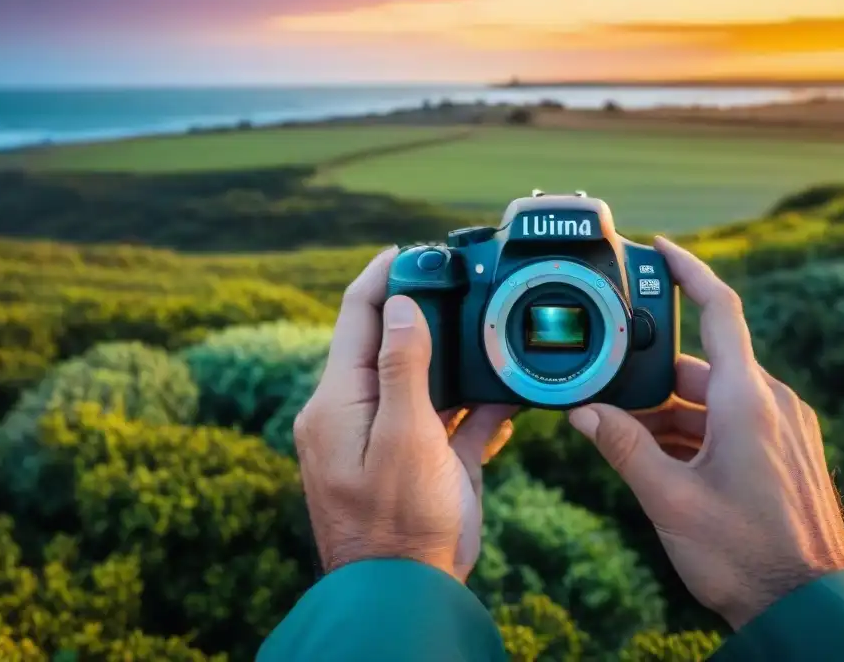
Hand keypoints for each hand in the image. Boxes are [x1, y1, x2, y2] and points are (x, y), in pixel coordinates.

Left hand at [293, 247, 515, 581]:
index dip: (383, 278)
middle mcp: (355, 413)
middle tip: (460, 280)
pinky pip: (445, 418)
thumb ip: (402, 369)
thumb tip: (400, 305)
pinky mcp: (418, 460)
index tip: (410, 249)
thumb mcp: (404, 438)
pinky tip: (506, 392)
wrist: (409, 594)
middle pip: (389, 342)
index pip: (357, 319)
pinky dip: (472, 403)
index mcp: (338, 401)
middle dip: (423, 308)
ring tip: (489, 326)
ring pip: (422, 378)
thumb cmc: (399, 523)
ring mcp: (388, 437)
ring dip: (454, 356)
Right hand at [568, 236, 843, 628]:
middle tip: (607, 398)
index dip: (689, 270)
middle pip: (701, 365)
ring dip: (671, 412)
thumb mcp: (668, 498)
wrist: (805, 603)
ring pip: (715, 397)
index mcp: (747, 399)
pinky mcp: (786, 450)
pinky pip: (735, 421)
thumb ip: (621, 447)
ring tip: (630, 443)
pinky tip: (666, 461)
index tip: (661, 248)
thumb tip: (583, 412)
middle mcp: (771, 403)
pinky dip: (696, 430)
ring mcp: (784, 427)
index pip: (720, 309)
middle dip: (652, 380)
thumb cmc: (743, 554)